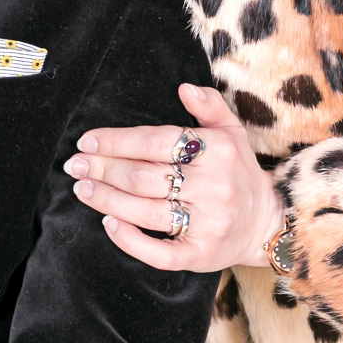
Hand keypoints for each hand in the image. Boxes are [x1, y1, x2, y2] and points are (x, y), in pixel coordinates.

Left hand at [63, 83, 281, 273]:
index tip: (87, 141)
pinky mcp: (201, 254)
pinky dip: (129, 239)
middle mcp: (214, 187)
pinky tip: (108, 223)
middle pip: (144, 177)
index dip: (117, 141)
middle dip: (103, 169)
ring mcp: (208, 223)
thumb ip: (209, 106)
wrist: (267, 223)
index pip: (156, 142)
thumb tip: (184, 88)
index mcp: (218, 151)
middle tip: (74, 166)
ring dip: (106, 199)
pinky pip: (158, 251)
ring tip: (82, 189)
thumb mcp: (232, 133)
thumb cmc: (239, 172)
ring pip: (145, 211)